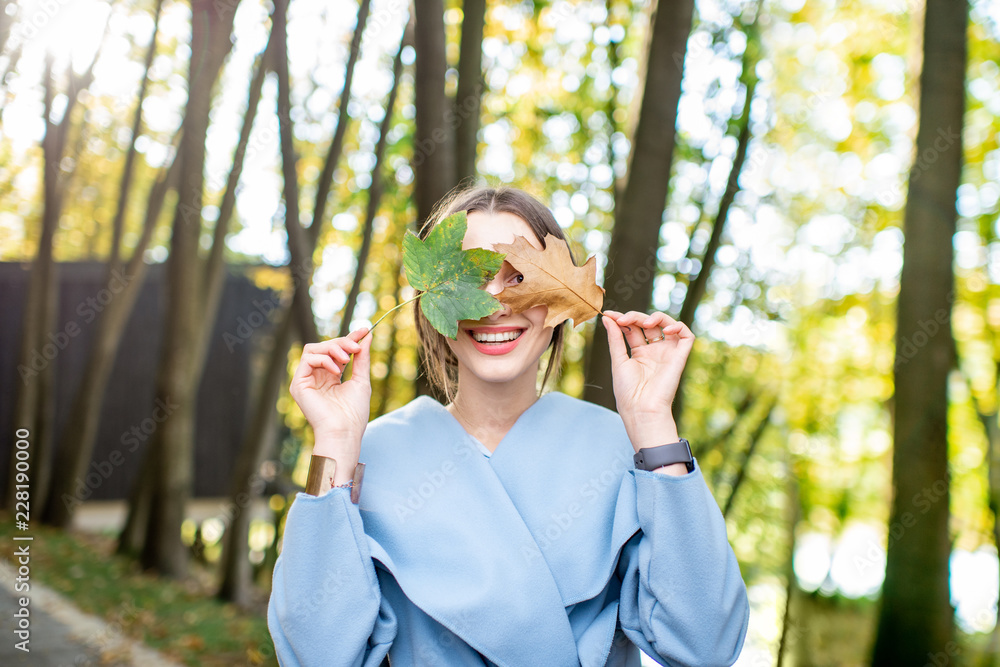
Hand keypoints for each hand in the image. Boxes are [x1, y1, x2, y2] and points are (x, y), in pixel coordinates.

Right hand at [289, 328, 372, 462]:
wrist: (344, 432)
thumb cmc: (353, 413)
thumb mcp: (361, 380)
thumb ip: (362, 358)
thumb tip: (366, 336)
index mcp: (330, 377)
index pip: (336, 351)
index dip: (348, 339)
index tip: (364, 330)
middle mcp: (316, 377)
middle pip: (324, 347)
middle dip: (342, 342)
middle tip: (356, 346)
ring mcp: (306, 380)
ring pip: (314, 349)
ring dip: (333, 348)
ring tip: (347, 359)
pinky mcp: (298, 384)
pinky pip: (307, 359)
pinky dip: (323, 359)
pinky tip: (336, 370)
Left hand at [601, 310, 693, 449]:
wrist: (641, 408)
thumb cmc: (628, 391)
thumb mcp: (618, 360)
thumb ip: (615, 338)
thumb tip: (607, 318)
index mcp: (639, 353)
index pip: (633, 328)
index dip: (623, 318)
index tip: (609, 315)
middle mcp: (654, 351)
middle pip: (649, 324)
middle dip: (635, 317)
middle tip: (622, 320)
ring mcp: (667, 353)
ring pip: (668, 324)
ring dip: (656, 317)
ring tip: (644, 323)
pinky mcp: (680, 356)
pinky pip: (686, 335)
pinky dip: (678, 326)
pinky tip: (666, 329)